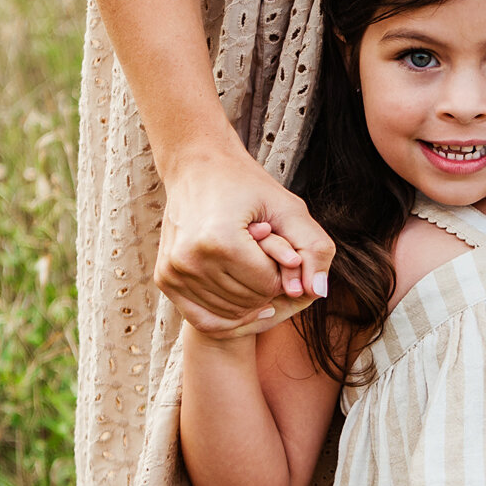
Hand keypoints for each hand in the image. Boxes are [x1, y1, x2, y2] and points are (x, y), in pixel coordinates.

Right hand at [155, 151, 333, 336]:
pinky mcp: (165, 279)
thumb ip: (314, 248)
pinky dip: (228, 315)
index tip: (279, 245)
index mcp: (219, 242)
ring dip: (249, 298)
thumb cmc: (247, 186)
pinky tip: (243, 299)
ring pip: (230, 313)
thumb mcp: (289, 209)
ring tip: (250, 267)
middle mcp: (190, 260)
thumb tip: (319, 291)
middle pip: (249, 301)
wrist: (197, 166)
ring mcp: (173, 272)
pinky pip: (204, 319)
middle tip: (264, 256)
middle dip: (267, 285)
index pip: (269, 284)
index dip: (283, 270)